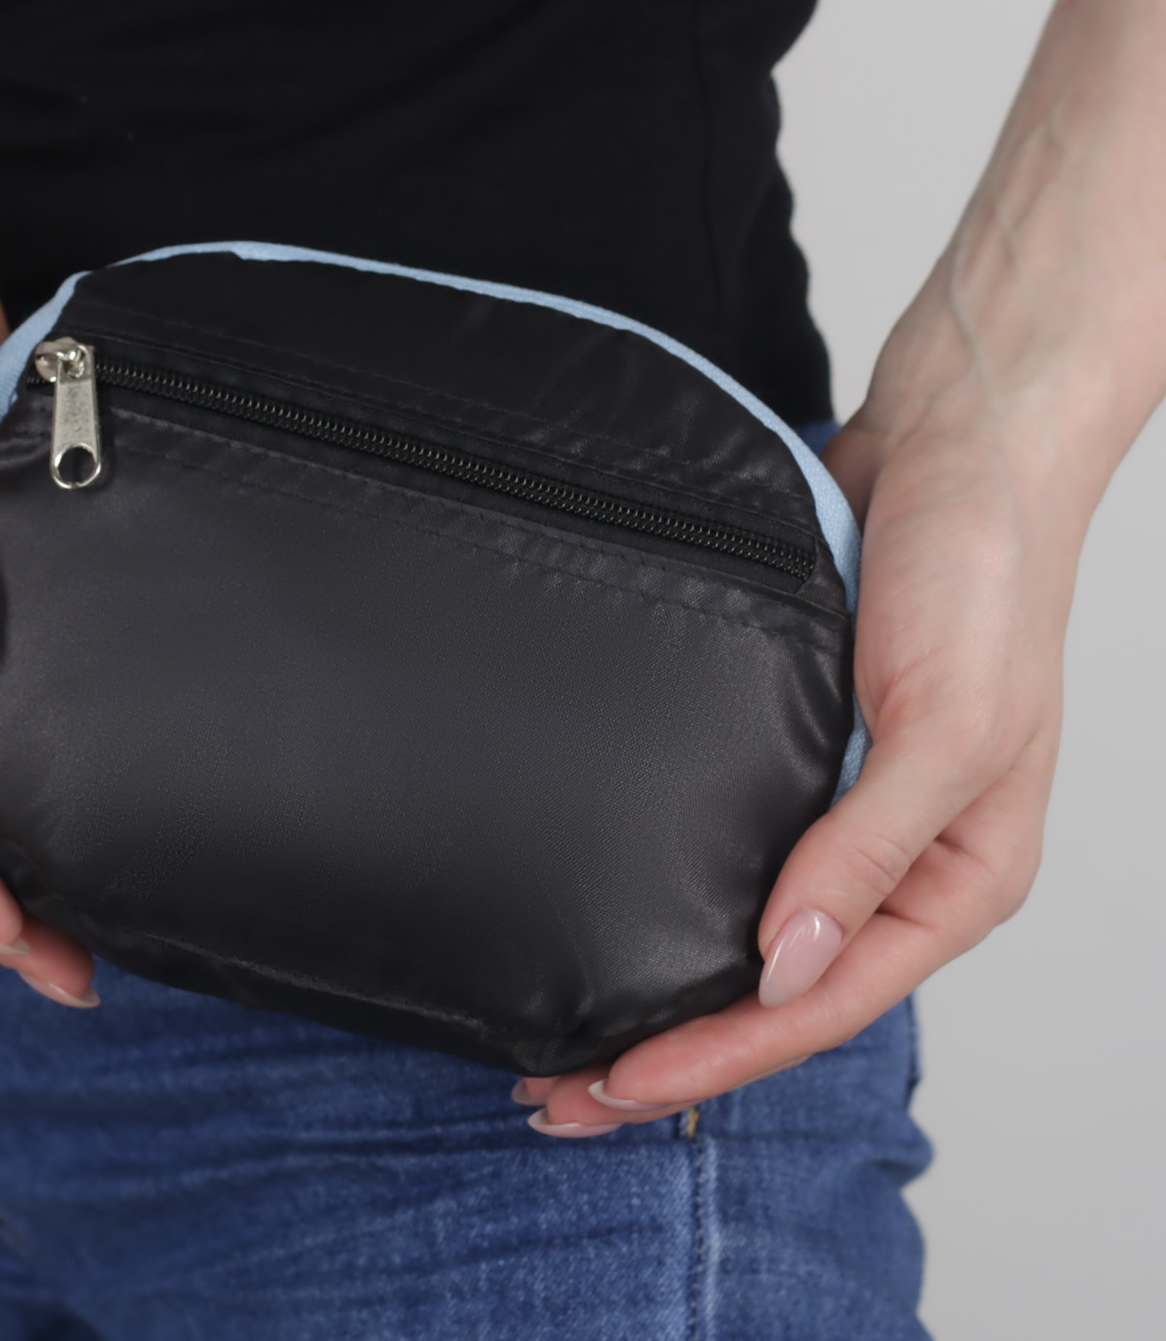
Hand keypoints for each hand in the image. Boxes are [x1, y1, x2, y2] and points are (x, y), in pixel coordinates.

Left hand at [520, 395, 1067, 1132]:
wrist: (949, 444)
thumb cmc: (983, 573)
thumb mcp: (946, 721)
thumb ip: (870, 849)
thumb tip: (786, 961)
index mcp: (953, 874)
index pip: (820, 1002)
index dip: (714, 1056)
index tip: (612, 1085)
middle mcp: (892, 857)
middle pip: (771, 987)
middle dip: (669, 1051)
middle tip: (555, 1094)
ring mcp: (837, 806)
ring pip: (742, 928)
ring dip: (660, 985)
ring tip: (563, 1031)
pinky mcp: (793, 748)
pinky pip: (727, 846)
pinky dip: (667, 893)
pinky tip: (606, 907)